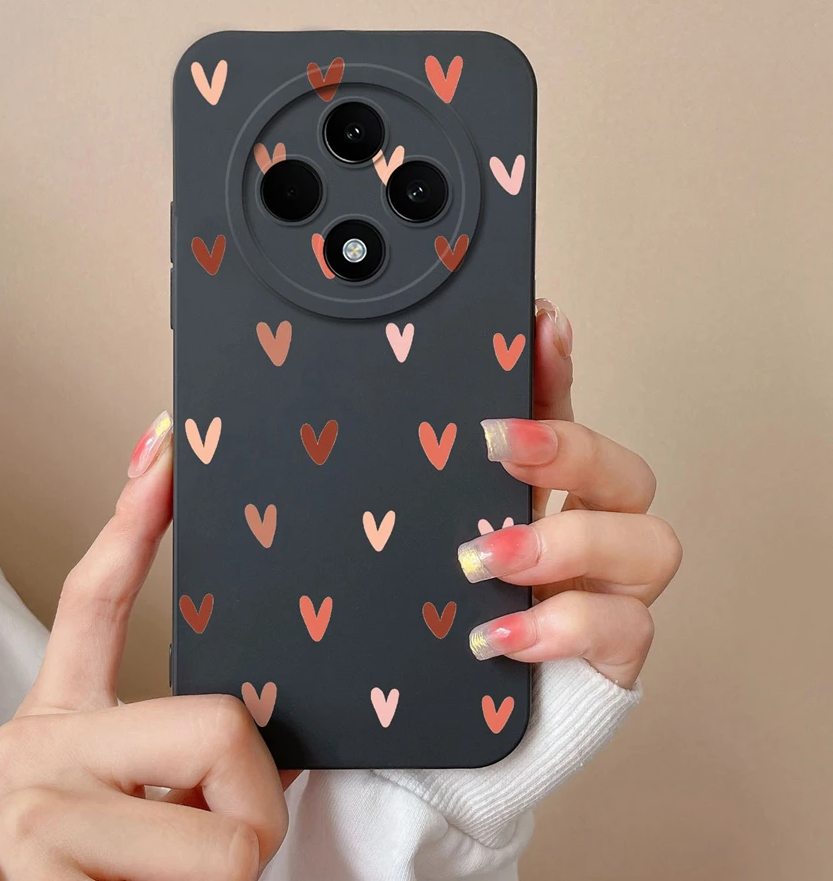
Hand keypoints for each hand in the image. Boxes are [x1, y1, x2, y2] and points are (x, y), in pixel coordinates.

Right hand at [0, 414, 287, 879]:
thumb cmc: (104, 872)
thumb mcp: (139, 797)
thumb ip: (190, 751)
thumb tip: (274, 735)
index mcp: (61, 717)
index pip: (95, 599)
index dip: (134, 522)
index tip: (166, 451)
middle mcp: (35, 751)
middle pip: (220, 727)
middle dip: (255, 802)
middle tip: (226, 845)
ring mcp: (35, 814)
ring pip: (227, 835)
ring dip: (234, 874)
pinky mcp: (41, 876)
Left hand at [459, 300, 681, 687]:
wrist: (448, 716)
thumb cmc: (438, 613)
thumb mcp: (425, 534)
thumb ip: (426, 480)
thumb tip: (386, 408)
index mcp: (542, 494)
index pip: (562, 414)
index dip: (557, 367)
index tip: (539, 322)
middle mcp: (590, 530)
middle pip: (624, 469)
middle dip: (568, 451)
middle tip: (495, 445)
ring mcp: (612, 590)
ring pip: (650, 542)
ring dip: (566, 543)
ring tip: (482, 561)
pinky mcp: (616, 651)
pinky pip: (624, 628)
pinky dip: (560, 627)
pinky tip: (496, 637)